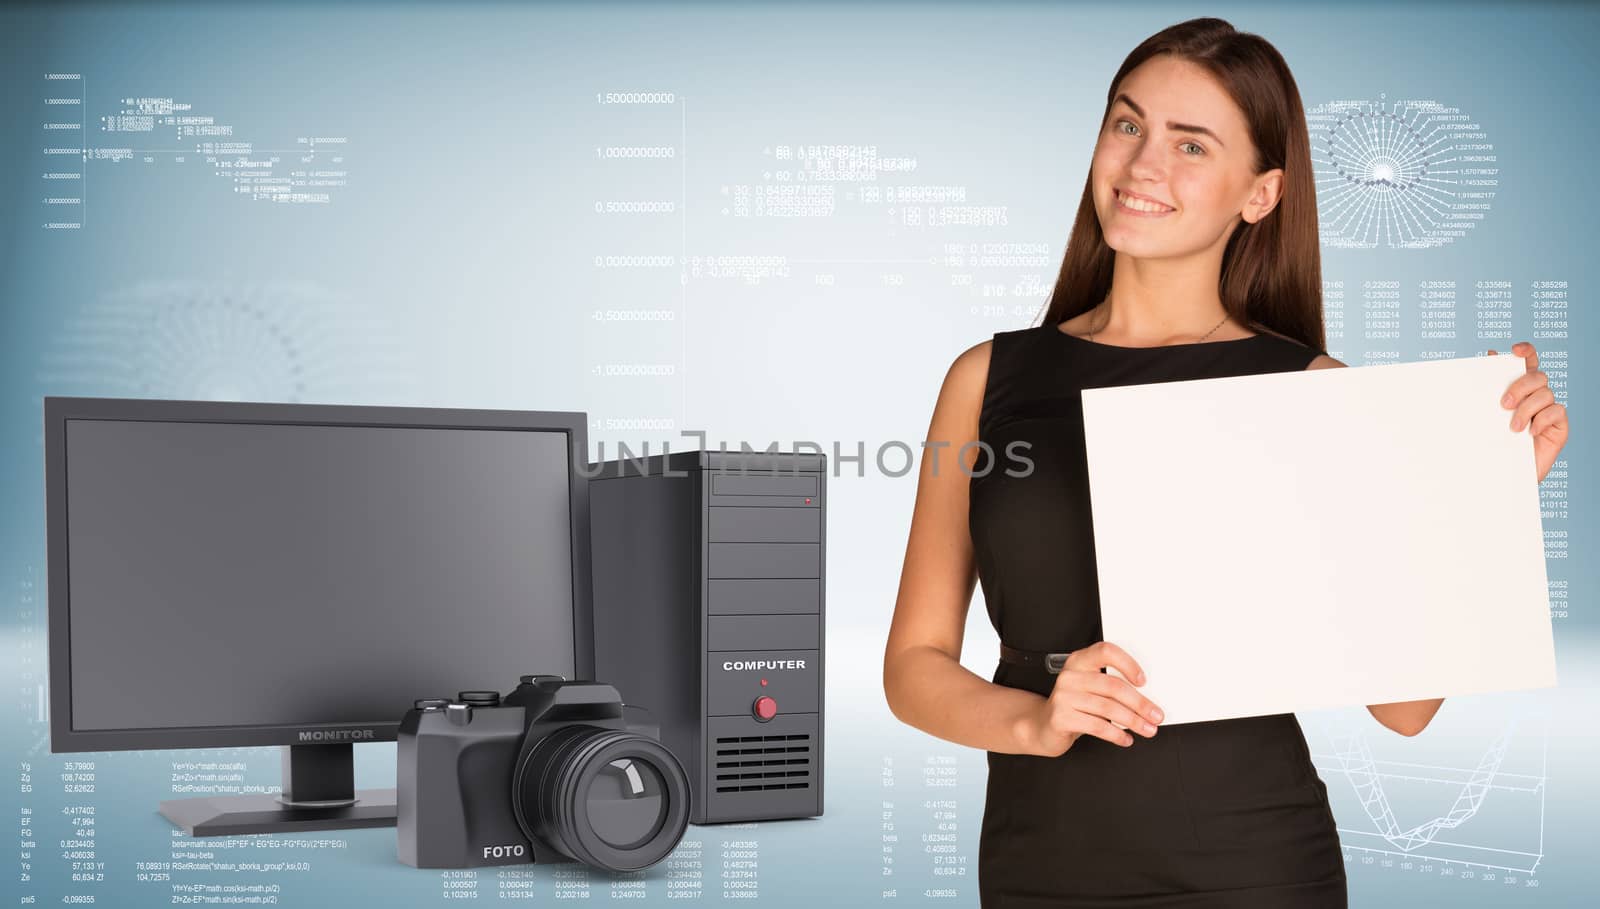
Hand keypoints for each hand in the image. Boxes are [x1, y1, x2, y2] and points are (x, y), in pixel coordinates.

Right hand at [1022, 641, 1163, 756]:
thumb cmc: (1073, 706)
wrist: (1043, 726)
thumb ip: (1110, 687)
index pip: (1106, 652)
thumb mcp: (1089, 689)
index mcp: (1079, 661)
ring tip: (1146, 729)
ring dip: (1133, 721)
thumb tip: (1146, 700)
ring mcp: (1063, 697)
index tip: (1143, 681)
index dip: (1127, 664)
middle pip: (1113, 686)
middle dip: (1140, 704)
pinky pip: (1097, 726)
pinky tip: (1125, 739)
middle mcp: (1070, 676)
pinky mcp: (1061, 717)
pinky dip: (1116, 735)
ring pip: (1108, 708)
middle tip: (1155, 715)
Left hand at [1488, 341, 1568, 482]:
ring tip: (1512, 427)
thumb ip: (1489, 389)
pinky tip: (1530, 432)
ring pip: (1545, 393)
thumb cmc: (1493, 443)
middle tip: (1503, 405)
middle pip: (1537, 376)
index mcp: (1519, 389)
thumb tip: (1488, 356)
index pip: (1528, 362)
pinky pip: (1557, 411)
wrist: (1502, 475)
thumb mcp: (1486, 416)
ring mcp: (1549, 411)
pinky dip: (1542, 419)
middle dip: (1520, 386)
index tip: (1514, 350)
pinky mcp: (1559, 427)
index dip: (1526, 351)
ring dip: (1527, 408)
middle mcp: (1536, 396)